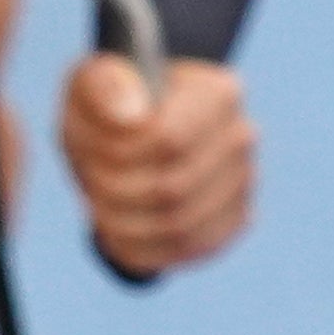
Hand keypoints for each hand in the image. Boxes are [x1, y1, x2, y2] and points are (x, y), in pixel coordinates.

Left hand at [59, 49, 255, 276]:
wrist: (132, 135)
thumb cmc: (108, 108)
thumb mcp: (90, 84)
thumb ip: (104, 88)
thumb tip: (131, 117)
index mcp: (216, 92)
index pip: (169, 140)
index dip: (120, 157)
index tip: (94, 150)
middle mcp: (240, 135)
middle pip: (171, 189)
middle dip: (116, 192)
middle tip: (91, 180)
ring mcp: (243, 180)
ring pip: (179, 226)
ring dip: (124, 223)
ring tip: (100, 203)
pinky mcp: (235, 219)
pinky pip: (187, 250)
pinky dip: (142, 246)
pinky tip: (118, 228)